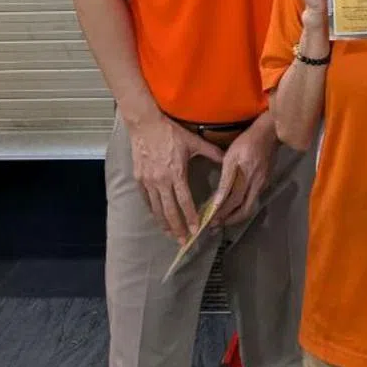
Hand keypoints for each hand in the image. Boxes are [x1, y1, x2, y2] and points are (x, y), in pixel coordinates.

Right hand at [128, 115, 225, 242]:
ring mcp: (148, 181)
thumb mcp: (194, 142)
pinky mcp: (139, 179)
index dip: (190, 217)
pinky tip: (157, 218)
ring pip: (156, 208)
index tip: (195, 230)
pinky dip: (152, 211)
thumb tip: (227, 160)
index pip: (185, 201)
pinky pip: (146, 200)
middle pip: (169, 210)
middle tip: (182, 241)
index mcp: (176, 173)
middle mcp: (161, 181)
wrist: (146, 125)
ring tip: (170, 235)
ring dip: (163, 224)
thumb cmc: (171, 133)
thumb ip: (212, 152)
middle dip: (177, 228)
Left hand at [206, 114, 278, 229]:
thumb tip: (218, 199)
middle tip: (216, 225)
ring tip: (223, 218)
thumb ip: (225, 179)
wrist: (270, 133)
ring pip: (250, 206)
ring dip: (236, 214)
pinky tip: (234, 204)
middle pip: (244, 210)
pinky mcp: (266, 181)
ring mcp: (263, 184)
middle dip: (230, 220)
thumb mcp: (231, 156)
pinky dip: (242, 205)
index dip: (222, 213)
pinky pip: (253, 198)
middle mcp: (257, 185)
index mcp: (247, 178)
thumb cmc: (247, 141)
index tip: (210, 221)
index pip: (233, 202)